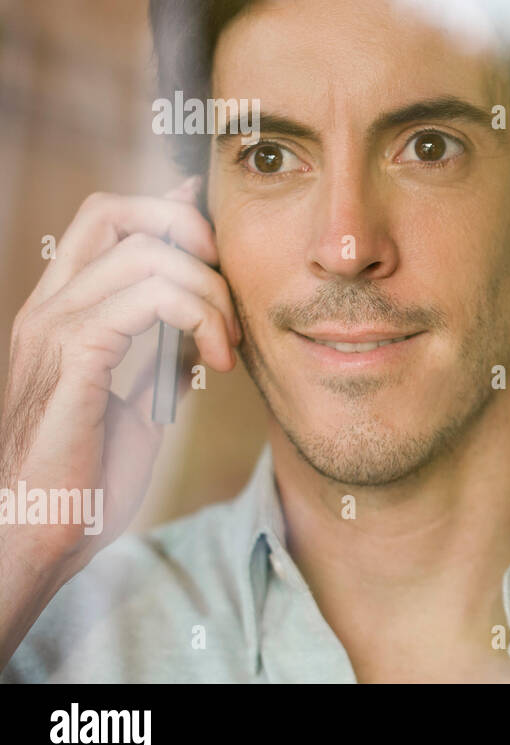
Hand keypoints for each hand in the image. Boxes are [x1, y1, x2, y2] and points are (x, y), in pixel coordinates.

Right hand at [0, 176, 239, 661]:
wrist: (45, 534)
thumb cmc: (89, 476)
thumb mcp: (141, 399)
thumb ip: (162, 351)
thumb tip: (199, 316)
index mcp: (61, 311)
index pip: (106, 219)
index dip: (170, 215)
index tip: (221, 259)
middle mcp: (49, 307)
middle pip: (114, 210)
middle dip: (189, 231)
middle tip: (229, 290)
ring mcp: (55, 329)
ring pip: (146, 254)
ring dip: (208, 291)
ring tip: (228, 342)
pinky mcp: (74, 360)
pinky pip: (145, 300)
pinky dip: (196, 316)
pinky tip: (215, 360)